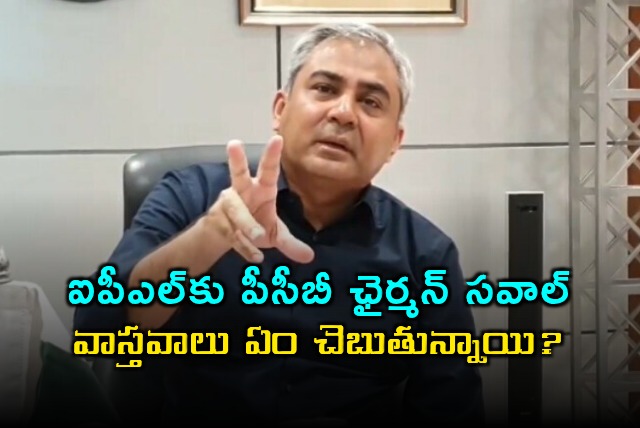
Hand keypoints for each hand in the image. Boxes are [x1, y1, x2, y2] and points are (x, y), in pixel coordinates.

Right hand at [206, 135, 314, 263]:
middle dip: (236, 160)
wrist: (224, 235)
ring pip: (237, 212)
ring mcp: (228, 207)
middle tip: (234, 143)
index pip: (268, 170)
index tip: (277, 137)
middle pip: (238, 174)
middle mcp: (242, 193)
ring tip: (258, 237)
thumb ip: (290, 245)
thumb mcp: (275, 235)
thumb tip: (310, 257)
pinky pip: (233, 234)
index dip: (272, 155)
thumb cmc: (255, 225)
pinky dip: (245, 247)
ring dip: (248, 225)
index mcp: (261, 190)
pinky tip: (256, 257)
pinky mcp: (220, 223)